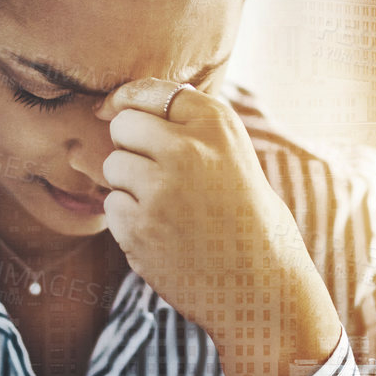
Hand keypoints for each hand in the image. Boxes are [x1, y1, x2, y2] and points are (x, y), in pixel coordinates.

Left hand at [102, 78, 343, 375]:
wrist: (263, 284)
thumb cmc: (246, 217)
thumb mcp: (232, 155)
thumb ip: (189, 129)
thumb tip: (121, 107)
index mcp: (216, 123)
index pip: (150, 91)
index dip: (127, 101)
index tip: (114, 111)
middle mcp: (187, 148)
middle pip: (123, 126)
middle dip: (130, 147)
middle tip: (156, 175)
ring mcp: (161, 188)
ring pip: (113, 167)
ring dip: (130, 187)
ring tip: (169, 210)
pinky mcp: (141, 226)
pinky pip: (112, 207)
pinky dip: (129, 222)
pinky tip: (164, 236)